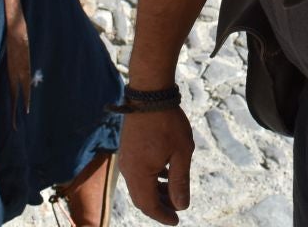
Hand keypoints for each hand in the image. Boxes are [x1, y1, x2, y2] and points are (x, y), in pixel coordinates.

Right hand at [120, 108, 193, 224]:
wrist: (149, 93)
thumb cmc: (168, 122)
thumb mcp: (181, 153)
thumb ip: (180, 181)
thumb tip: (181, 205)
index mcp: (139, 173)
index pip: (149, 205)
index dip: (162, 216)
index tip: (176, 221)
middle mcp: (128, 169)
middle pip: (141, 198)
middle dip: (158, 207)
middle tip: (175, 210)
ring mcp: (126, 158)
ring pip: (139, 185)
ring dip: (155, 192)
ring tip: (173, 192)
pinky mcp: (128, 149)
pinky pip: (137, 172)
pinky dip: (150, 179)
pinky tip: (165, 173)